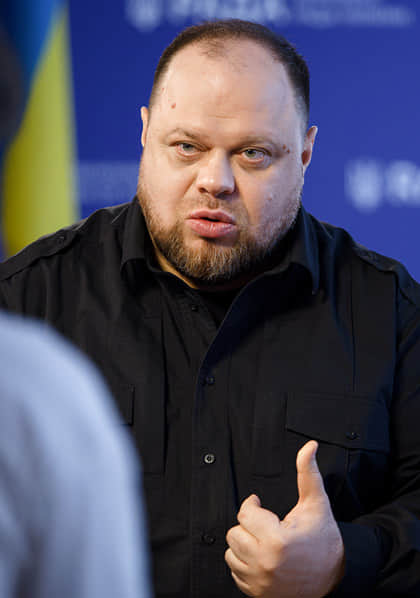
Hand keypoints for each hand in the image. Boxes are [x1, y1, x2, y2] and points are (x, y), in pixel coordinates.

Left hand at [225, 440, 344, 597]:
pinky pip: (235, 573)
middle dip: (247, 524)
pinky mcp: (257, 593)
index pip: (245, 514)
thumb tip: (309, 446)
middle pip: (234, 533)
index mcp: (277, 540)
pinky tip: (262, 556)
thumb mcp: (316, 503)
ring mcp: (260, 581)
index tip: (259, 503)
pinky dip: (245, 564)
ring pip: (231, 553)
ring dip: (243, 544)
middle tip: (264, 523)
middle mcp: (265, 563)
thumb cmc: (324, 538)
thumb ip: (308, 473)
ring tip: (262, 539)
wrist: (335, 576)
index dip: (252, 505)